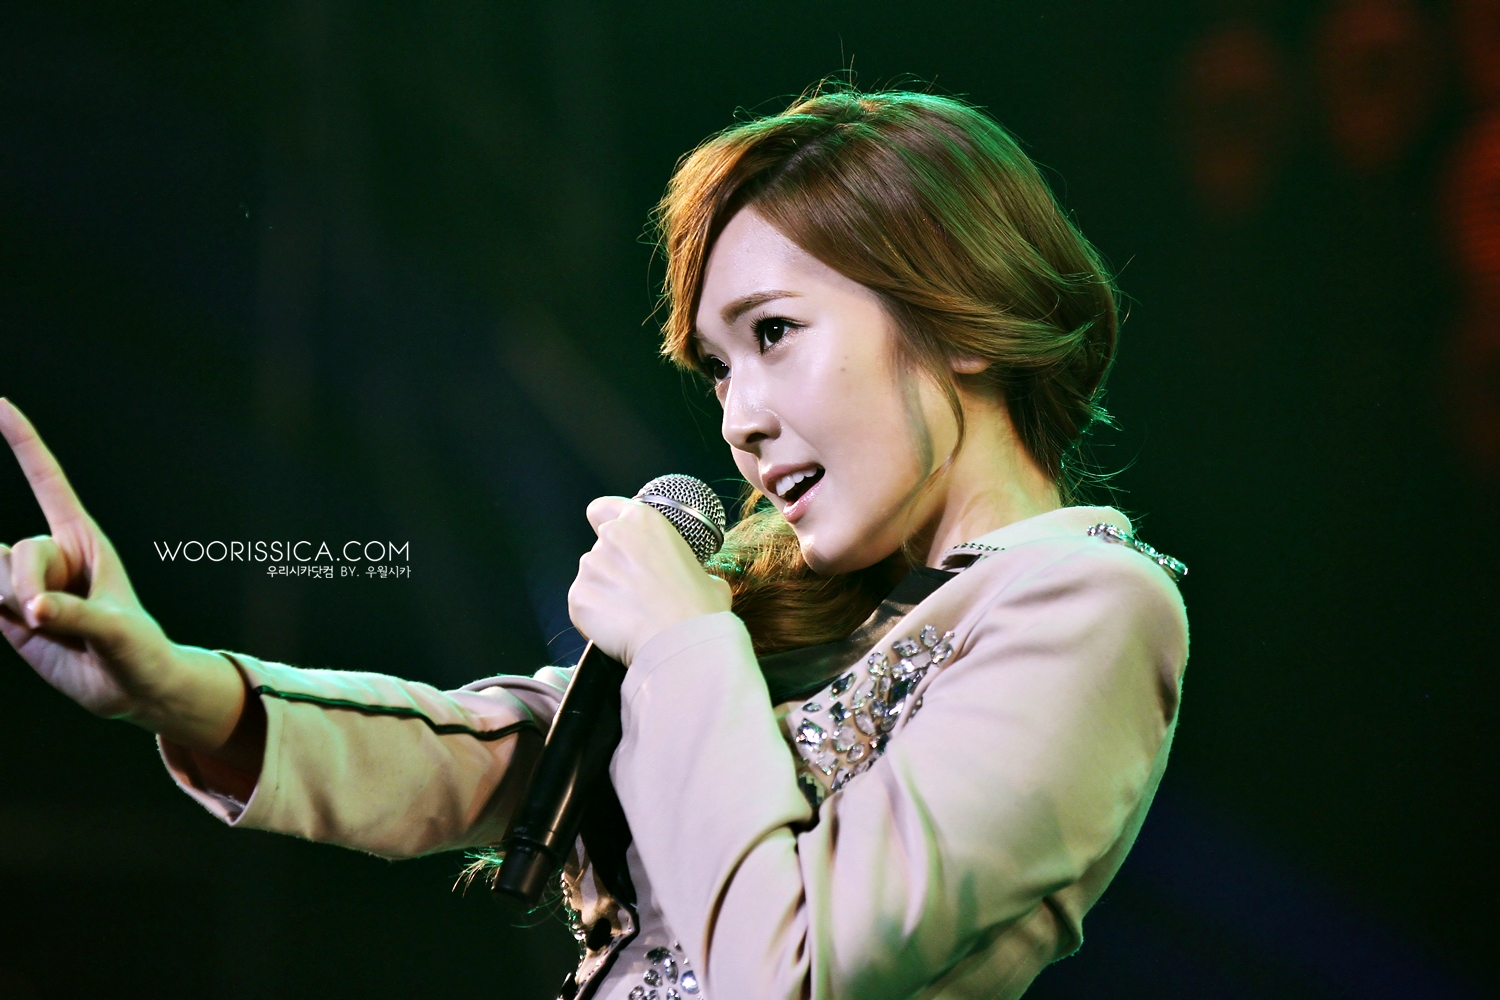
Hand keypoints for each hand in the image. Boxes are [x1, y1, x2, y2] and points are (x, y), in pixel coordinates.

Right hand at [0, 398, 249, 754]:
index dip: (22, 442)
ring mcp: (25, 583)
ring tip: (46, 628)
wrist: (132, 688)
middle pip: (19, 551)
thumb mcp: (118, 632)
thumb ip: (75, 616)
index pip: (47, 481)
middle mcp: (52, 555)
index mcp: (85, 540)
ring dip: (9, 602)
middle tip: (46, 617)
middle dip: (26, 584)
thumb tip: (30, 610)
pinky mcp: (6, 612)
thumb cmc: (139, 650)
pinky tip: (13, 611)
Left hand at [568, 496, 731, 665]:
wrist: (683, 642)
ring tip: (630, 616)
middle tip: (634, 592)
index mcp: (643, 520)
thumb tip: (690, 581)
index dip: (606, 524)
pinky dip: (594, 617)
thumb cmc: (699, 607)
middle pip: (599, 548)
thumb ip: (684, 567)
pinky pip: (582, 606)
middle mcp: (612, 535)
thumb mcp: (705, 574)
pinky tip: (618, 629)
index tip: (616, 544)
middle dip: (612, 568)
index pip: (602, 509)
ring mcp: (591, 566)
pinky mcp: (578, 597)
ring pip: (590, 578)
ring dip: (603, 593)